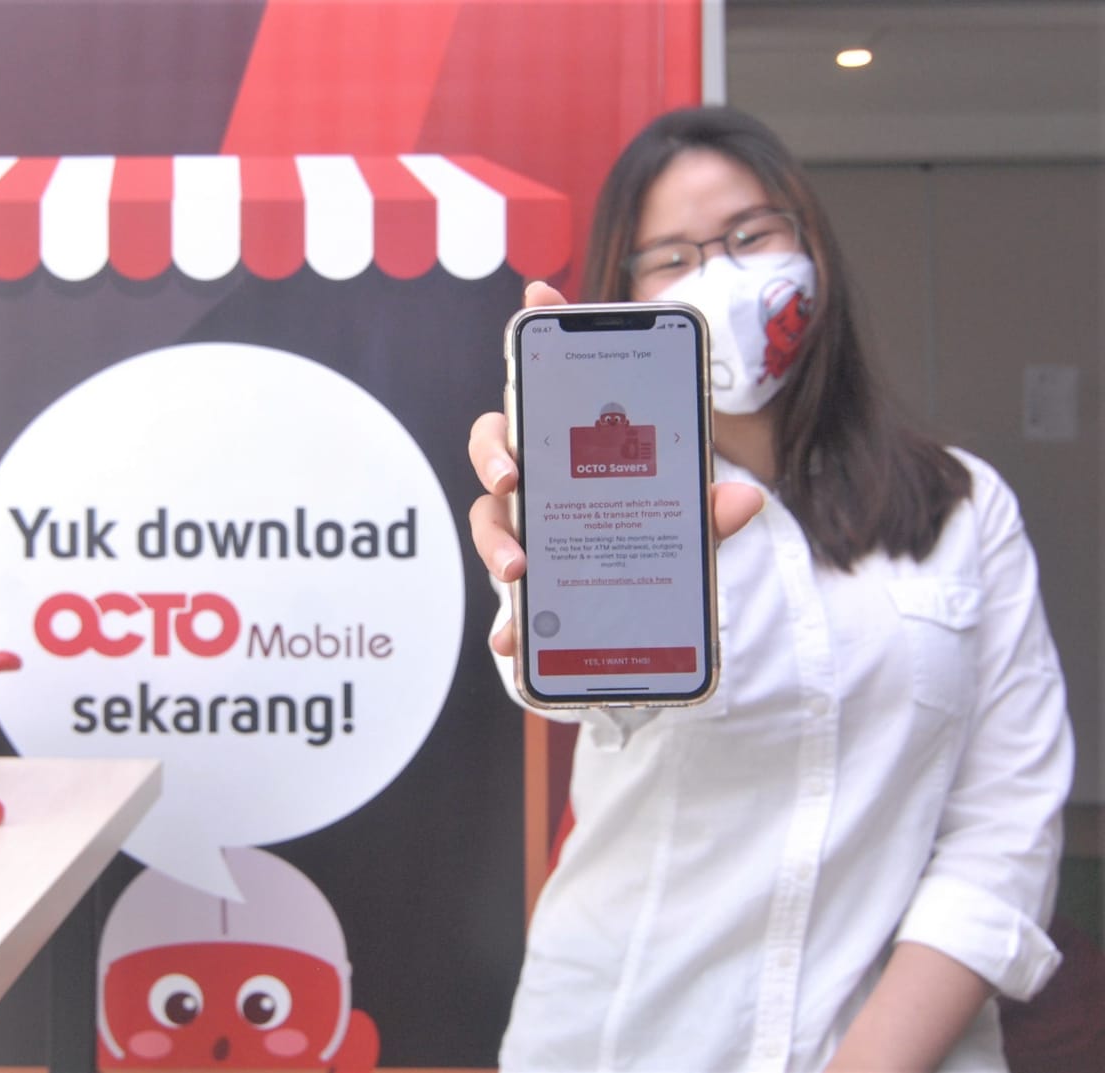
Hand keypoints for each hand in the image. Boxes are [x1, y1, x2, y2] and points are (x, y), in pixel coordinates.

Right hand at [468, 281, 765, 656]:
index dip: (539, 329)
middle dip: (495, 454)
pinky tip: (516, 640)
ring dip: (496, 541)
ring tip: (520, 572)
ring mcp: (522, 525)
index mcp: (573, 442)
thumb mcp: (685, 526)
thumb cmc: (649, 542)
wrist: (636, 614)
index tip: (539, 294)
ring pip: (489, 518)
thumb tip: (742, 498)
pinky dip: (509, 621)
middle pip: (495, 443)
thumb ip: (706, 512)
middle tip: (512, 479)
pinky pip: (503, 594)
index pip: (550, 376)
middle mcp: (536, 473)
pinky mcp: (523, 580)